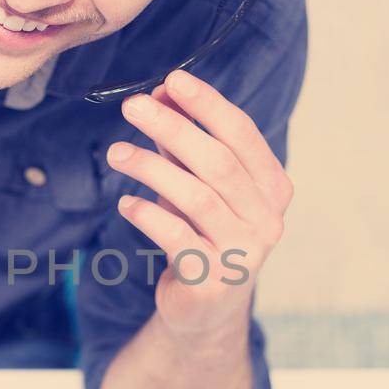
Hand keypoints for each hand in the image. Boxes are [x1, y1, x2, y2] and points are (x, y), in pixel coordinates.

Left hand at [106, 69, 293, 340]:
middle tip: (132, 106)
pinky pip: (177, 237)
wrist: (206, 309)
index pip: (242, 135)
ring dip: (151, 168)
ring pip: (196, 197)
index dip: (208, 105)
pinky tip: (126, 203)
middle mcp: (266, 219)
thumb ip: (183, 141)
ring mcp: (242, 252)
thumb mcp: (196, 182)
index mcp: (272, 187)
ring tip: (116, 153)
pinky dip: (147, 215)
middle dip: (174, 128)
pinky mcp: (212, 281)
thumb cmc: (203, 233)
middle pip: (218, 162)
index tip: (172, 79)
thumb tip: (161, 91)